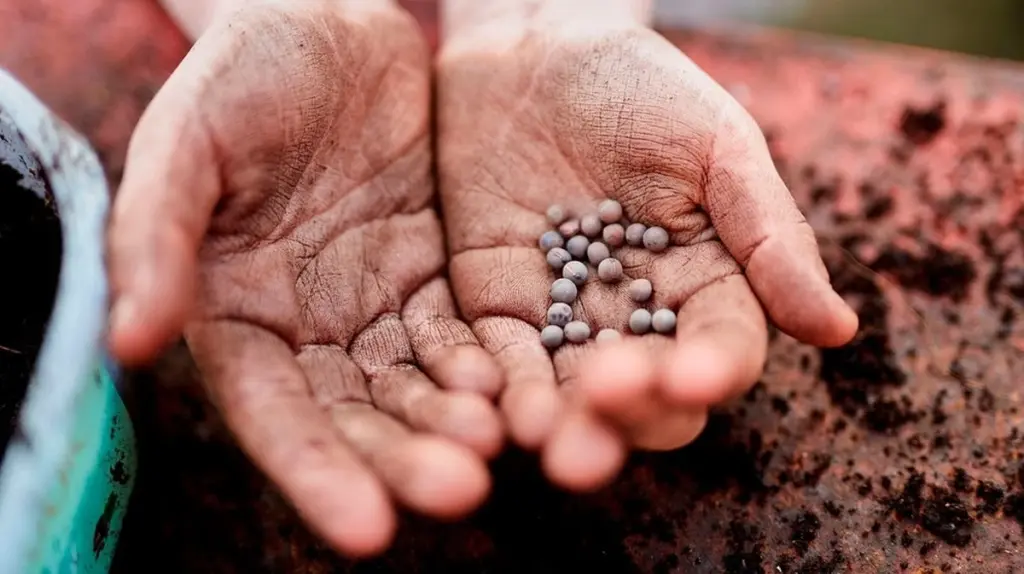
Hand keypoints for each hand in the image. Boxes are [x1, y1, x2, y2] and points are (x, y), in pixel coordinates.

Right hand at [106, 0, 502, 555]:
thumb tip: (129, 342)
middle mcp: (308, 326)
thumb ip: (156, 235)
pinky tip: (517, 389)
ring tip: (497, 447)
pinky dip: (487, 367)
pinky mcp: (433, 277)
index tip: (364, 530)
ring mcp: (374, 305)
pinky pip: (463, 335)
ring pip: (418, 385)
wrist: (326, 20)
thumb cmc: (242, 73)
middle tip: (459, 491)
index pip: (275, 412)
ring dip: (456, 424)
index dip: (314, 472)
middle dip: (404, 460)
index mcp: (236, 311)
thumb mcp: (187, 139)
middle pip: (357, 415)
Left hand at [436, 5, 857, 489]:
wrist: (535, 48)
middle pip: (647, 396)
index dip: (713, 369)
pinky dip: (498, 385)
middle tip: (609, 398)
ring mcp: (566, 316)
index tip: (694, 374)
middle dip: (632, 412)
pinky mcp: (497, 305)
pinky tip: (493, 403)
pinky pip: (498, 359)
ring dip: (562, 421)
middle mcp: (639, 318)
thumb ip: (769, 233)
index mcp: (707, 284)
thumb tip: (838, 330)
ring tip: (545, 433)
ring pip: (570, 394)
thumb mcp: (717, 146)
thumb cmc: (642, 88)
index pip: (722, 348)